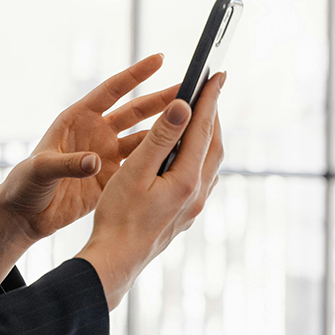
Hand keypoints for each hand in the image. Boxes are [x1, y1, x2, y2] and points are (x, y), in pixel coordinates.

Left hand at [0, 54, 179, 280]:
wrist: (25, 215)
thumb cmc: (24, 185)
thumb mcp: (41, 170)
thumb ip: (67, 164)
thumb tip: (95, 163)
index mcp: (77, 119)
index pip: (111, 90)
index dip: (135, 75)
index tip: (160, 59)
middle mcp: (96, 133)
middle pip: (135, 111)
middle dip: (160, 100)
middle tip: (188, 90)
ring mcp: (106, 155)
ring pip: (142, 138)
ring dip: (164, 131)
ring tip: (191, 123)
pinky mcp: (112, 178)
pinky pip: (140, 166)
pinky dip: (157, 161)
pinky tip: (177, 158)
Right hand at [76, 71, 225, 309]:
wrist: (116, 260)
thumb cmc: (119, 217)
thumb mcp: (134, 172)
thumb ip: (160, 138)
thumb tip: (184, 106)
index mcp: (187, 179)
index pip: (203, 128)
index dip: (210, 98)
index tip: (218, 74)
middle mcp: (197, 193)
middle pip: (213, 145)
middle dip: (213, 115)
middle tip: (212, 89)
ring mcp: (193, 207)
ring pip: (210, 162)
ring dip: (208, 136)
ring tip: (202, 116)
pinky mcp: (185, 215)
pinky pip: (201, 177)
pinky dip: (199, 155)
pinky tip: (188, 154)